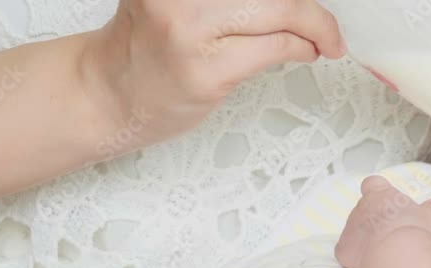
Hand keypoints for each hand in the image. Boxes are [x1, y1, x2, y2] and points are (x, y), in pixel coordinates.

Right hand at [81, 0, 345, 144]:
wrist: (106, 95)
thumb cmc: (145, 46)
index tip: (305, 0)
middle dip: (308, 6)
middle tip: (324, 21)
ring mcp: (191, 31)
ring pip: (282, 11)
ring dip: (315, 24)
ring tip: (324, 37)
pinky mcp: (207, 71)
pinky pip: (275, 48)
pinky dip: (301, 47)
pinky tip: (306, 51)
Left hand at [335, 176, 430, 267]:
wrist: (395, 251)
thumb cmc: (411, 228)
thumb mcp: (424, 216)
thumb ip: (428, 208)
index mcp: (379, 194)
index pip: (372, 184)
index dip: (377, 191)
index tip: (385, 202)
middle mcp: (360, 208)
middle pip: (362, 209)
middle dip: (372, 220)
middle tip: (389, 232)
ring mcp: (349, 227)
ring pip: (353, 230)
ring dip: (363, 238)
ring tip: (381, 250)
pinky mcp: (342, 248)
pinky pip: (346, 251)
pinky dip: (354, 256)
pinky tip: (368, 264)